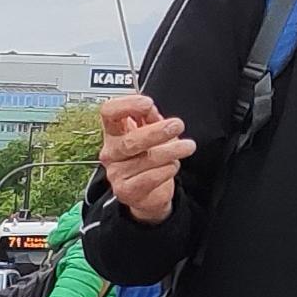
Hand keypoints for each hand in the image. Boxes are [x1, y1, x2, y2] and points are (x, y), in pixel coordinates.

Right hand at [98, 93, 187, 225]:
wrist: (149, 192)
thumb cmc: (149, 157)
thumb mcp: (151, 131)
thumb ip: (149, 117)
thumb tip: (148, 107)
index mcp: (114, 132)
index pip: (108, 112)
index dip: (126, 105)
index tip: (148, 104)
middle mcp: (111, 151)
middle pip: (129, 140)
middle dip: (157, 131)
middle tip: (177, 125)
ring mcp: (116, 172)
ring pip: (146, 159)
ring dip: (172, 151)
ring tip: (187, 146)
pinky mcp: (125, 190)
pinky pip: (151, 177)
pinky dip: (168, 170)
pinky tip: (171, 166)